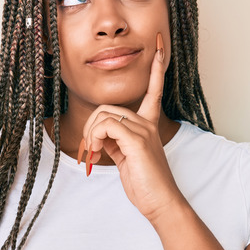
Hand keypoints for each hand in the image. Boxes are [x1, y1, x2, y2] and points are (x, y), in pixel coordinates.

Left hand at [80, 33, 184, 221]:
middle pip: (106, 107)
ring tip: (93, 155)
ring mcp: (144, 130)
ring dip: (90, 136)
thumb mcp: (125, 158)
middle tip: (89, 150)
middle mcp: (148, 123)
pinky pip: (106, 126)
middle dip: (90, 127)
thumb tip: (98, 135)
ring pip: (103, 115)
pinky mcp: (137, 140)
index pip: (154, 89)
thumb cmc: (145, 184)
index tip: (160, 47)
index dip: (157, 68)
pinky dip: (94, 139)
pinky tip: (96, 154)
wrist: (161, 203)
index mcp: (148, 124)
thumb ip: (115, 140)